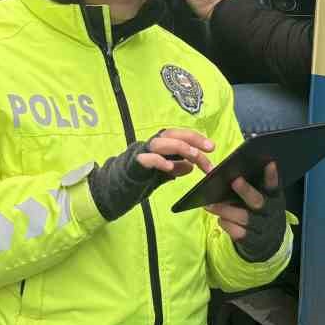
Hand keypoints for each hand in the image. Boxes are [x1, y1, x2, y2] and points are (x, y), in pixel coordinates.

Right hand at [89, 129, 216, 221]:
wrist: (113, 191)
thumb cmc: (138, 180)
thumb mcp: (162, 174)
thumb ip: (176, 168)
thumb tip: (191, 165)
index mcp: (159, 146)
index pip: (179, 135)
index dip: (196, 138)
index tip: (211, 148)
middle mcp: (150, 145)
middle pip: (172, 133)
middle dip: (192, 139)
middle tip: (208, 149)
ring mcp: (141, 153)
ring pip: (160, 142)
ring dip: (179, 147)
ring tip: (193, 156)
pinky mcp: (133, 165)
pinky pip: (146, 159)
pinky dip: (159, 161)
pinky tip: (170, 167)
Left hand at [205, 162, 281, 251]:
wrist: (269, 241)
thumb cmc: (259, 212)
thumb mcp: (262, 199)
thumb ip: (252, 189)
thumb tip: (228, 174)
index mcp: (274, 198)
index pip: (274, 186)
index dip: (272, 175)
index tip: (269, 163)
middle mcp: (272, 212)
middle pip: (259, 201)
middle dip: (246, 191)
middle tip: (234, 181)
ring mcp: (264, 228)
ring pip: (246, 218)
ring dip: (227, 210)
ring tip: (211, 205)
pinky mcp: (255, 242)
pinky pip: (240, 234)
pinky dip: (228, 226)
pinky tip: (220, 220)